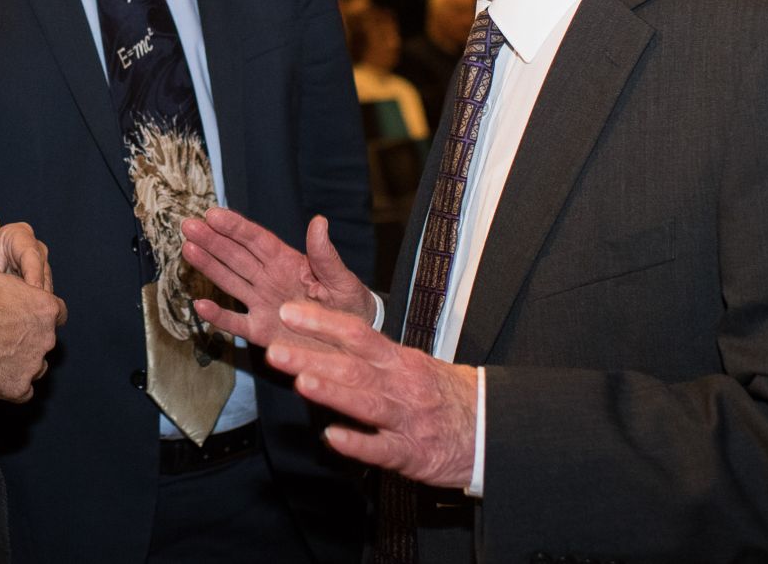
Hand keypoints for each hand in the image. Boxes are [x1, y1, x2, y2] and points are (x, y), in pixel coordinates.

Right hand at [0, 211, 66, 401]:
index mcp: (43, 307)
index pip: (55, 308)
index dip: (40, 306)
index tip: (23, 306)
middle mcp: (46, 338)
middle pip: (46, 336)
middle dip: (30, 333)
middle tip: (6, 328)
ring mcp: (33, 366)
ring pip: (36, 363)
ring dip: (23, 357)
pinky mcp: (17, 388)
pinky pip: (22, 388)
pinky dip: (13, 382)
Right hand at [181, 209, 375, 348]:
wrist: (354, 345)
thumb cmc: (351, 307)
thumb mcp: (343, 281)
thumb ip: (326, 255)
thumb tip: (319, 221)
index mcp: (288, 262)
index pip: (256, 240)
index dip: (234, 227)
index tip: (213, 214)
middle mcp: (269, 279)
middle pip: (235, 256)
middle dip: (212, 240)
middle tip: (188, 225)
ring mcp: (262, 304)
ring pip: (229, 282)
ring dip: (208, 266)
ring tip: (187, 248)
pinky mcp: (261, 331)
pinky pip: (235, 322)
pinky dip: (218, 316)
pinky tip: (200, 305)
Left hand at [269, 301, 477, 489]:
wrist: (492, 430)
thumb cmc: (443, 394)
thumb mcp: (411, 364)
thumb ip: (372, 355)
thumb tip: (325, 338)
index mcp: (398, 359)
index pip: (355, 333)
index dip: (320, 322)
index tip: (287, 312)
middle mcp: (401, 385)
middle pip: (352, 367)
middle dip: (312, 358)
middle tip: (275, 350)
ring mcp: (407, 419)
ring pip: (366, 403)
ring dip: (332, 393)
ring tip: (301, 382)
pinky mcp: (413, 453)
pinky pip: (383, 448)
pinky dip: (358, 443)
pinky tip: (333, 438)